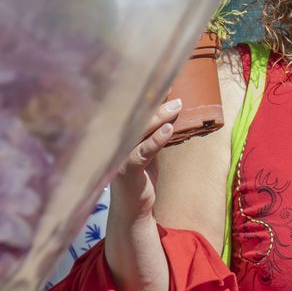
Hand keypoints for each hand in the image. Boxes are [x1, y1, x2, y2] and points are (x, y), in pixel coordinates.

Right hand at [109, 99, 181, 224]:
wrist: (133, 210)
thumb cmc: (140, 178)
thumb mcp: (148, 151)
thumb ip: (153, 132)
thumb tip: (172, 108)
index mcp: (119, 136)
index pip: (132, 110)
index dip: (147, 94)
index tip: (164, 79)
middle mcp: (115, 143)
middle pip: (135, 116)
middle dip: (155, 102)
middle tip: (175, 92)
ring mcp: (118, 156)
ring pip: (139, 131)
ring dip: (158, 117)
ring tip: (176, 107)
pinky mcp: (126, 171)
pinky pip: (142, 152)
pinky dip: (155, 140)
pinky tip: (168, 130)